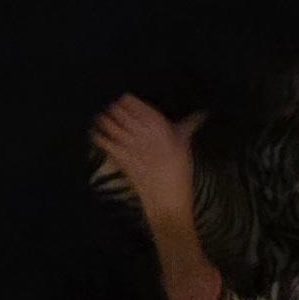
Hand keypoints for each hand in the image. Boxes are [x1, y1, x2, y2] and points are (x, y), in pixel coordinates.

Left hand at [90, 97, 203, 221]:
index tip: (122, 100)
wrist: (168, 200)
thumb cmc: (179, 171)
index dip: (124, 99)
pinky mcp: (121, 160)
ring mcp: (131, 146)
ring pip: (110, 124)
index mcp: (159, 124)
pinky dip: (98, 136)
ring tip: (101, 117)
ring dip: (104, 119)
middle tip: (110, 107)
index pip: (133, 102)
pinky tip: (96, 133)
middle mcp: (143, 132)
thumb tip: (202, 113)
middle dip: (112, 108)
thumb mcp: (185, 144)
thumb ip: (190, 124)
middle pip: (118, 110)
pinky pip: (105, 142)